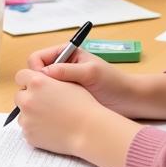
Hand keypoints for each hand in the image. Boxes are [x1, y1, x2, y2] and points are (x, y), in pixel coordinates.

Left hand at [13, 67, 117, 157]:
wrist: (88, 131)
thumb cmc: (83, 105)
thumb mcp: (68, 83)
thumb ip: (50, 78)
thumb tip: (40, 77)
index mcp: (37, 83)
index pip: (21, 76)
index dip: (29, 80)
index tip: (35, 85)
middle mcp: (28, 99)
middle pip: (19, 95)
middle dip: (29, 97)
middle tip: (44, 103)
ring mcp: (26, 119)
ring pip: (22, 113)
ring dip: (31, 114)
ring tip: (49, 117)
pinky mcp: (29, 135)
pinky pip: (27, 129)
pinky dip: (35, 128)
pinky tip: (50, 128)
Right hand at [25, 45, 165, 119]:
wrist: (129, 100)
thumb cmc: (113, 82)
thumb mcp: (90, 73)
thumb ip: (67, 70)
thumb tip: (43, 73)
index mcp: (65, 53)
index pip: (37, 58)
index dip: (36, 70)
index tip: (40, 84)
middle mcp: (61, 66)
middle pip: (36, 74)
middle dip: (37, 85)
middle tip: (44, 98)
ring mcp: (63, 83)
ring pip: (42, 89)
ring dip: (43, 96)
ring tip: (51, 107)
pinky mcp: (66, 98)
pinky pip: (50, 100)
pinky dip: (49, 105)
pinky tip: (56, 113)